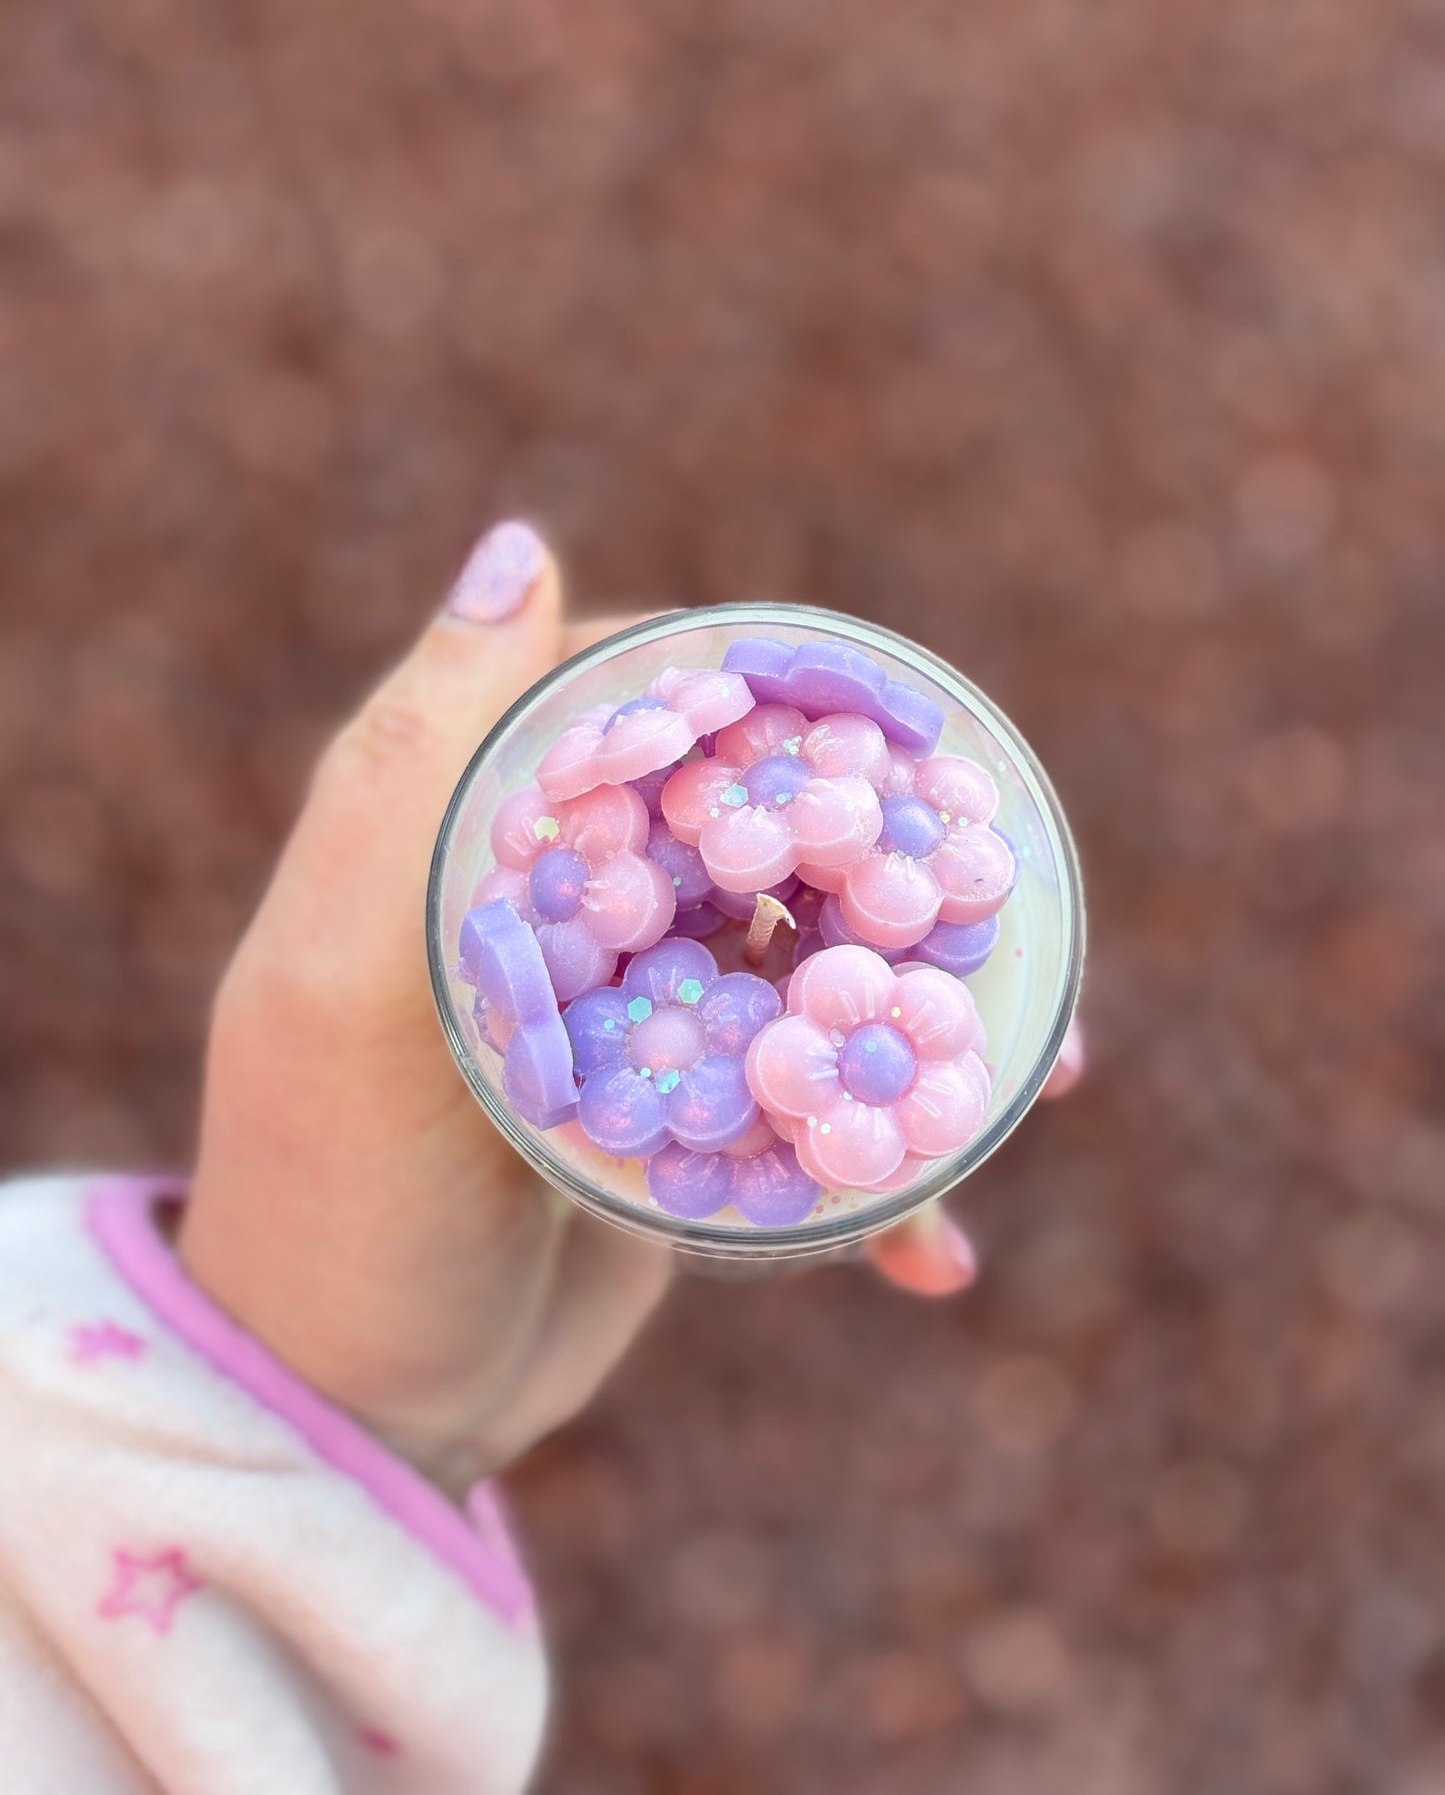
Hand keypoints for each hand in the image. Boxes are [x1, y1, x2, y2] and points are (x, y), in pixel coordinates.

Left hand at [180, 522, 986, 1499]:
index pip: (660, 707)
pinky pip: (818, 1113)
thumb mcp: (339, 982)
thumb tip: (523, 545)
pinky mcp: (693, 1124)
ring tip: (1042, 1082)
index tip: (919, 738)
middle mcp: (580, 904)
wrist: (344, 1408)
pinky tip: (933, 1253)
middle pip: (775, 835)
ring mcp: (648, 1015)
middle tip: (1019, 929)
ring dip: (935, 1017)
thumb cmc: (324, 1189)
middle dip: (906, 872)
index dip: (790, 699)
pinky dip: (887, 1174)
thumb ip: (411, 772)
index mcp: (498, 836)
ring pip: (824, 969)